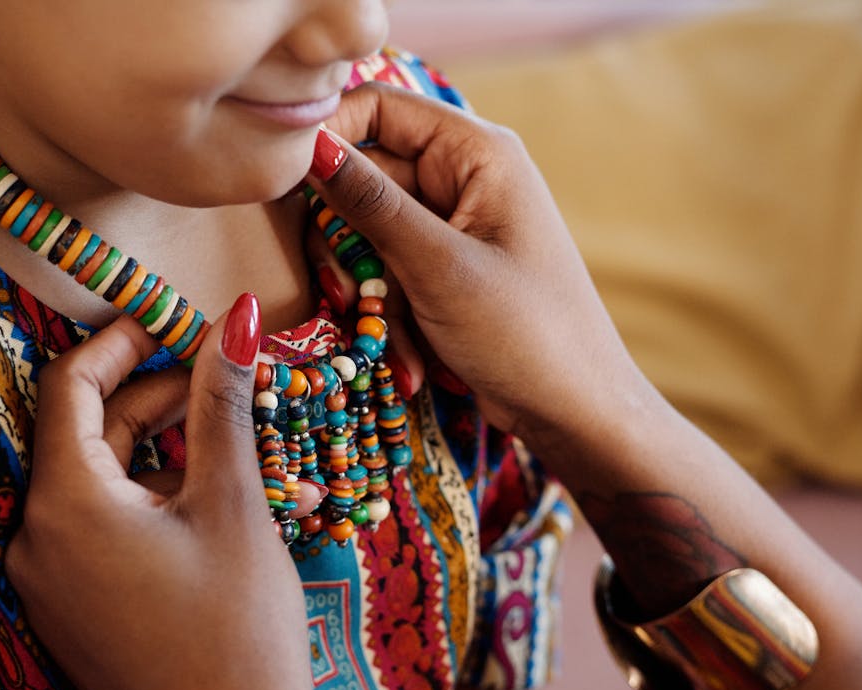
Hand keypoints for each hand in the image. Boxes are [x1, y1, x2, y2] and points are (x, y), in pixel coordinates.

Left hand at [5, 295, 337, 689]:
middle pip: (83, 436)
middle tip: (218, 376)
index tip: (170, 321)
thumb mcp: (233, 502)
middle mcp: (36, 542)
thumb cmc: (241, 630)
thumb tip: (237, 316)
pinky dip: (141, 500)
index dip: (118, 343)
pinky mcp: (71, 615)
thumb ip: (222, 401)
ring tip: (224, 439)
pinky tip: (202, 499)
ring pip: (93, 485)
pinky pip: (94, 532)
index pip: (67, 388)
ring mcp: (48, 586)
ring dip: (152, 450)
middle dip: (149, 398)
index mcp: (64, 506)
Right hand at [307, 84, 655, 451]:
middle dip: (350, 245)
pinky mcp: (442, 274)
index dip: (329, 134)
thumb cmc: (527, 333)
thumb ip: (371, 203)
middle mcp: (463, 180)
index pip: (380, 107)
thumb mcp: (439, 267)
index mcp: (477, 154)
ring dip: (371, 294)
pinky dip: (390, 317)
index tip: (288, 181)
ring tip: (396, 339)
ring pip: (367, 238)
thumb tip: (310, 146)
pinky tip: (414, 361)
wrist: (573, 411)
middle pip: (363, 181)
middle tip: (353, 294)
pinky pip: (388, 277)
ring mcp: (451, 230)